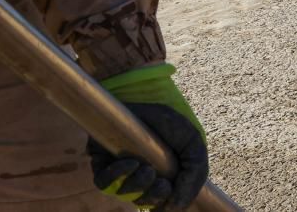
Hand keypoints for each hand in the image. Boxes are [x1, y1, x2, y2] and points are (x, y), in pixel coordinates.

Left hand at [89, 64, 207, 211]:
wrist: (148, 95)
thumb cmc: (171, 119)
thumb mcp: (193, 145)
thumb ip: (194, 176)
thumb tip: (178, 208)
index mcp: (165, 175)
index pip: (164, 203)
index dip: (168, 206)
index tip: (172, 200)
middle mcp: (142, 176)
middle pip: (145, 202)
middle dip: (154, 198)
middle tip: (161, 184)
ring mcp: (121, 171)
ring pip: (125, 195)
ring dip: (138, 187)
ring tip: (146, 170)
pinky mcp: (102, 163)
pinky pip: (104, 183)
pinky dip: (118, 176)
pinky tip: (130, 163)